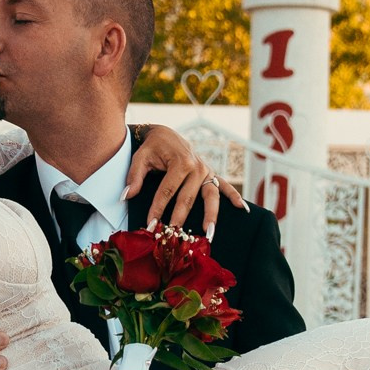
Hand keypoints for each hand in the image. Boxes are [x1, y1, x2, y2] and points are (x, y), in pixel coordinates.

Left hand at [127, 122, 245, 234]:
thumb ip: (134, 176)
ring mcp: (207, 171)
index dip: (158, 209)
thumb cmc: (152, 147)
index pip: (167, 191)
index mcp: (180, 162)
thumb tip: (126, 196)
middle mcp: (197, 167)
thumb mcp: (140, 157)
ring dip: (211, 215)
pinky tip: (243, 210)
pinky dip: (234, 197)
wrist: (167, 134)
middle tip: (174, 236)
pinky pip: (224, 186)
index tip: (151, 226)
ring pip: (210, 196)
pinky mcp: (211, 174)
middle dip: (180, 218)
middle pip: (188, 198)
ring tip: (209, 233)